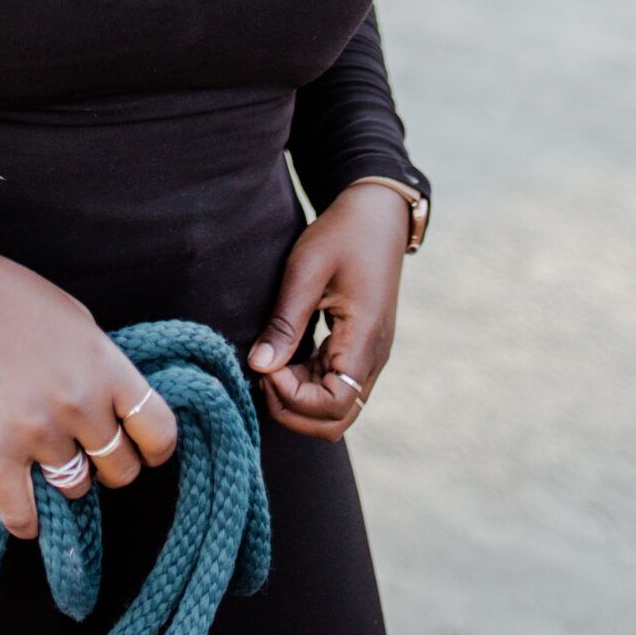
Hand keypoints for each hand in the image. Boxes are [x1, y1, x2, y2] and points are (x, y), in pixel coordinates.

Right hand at [0, 249, 177, 537]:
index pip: (159, 429)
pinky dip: (27, 521)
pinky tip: (28, 515)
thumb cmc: (16, 300)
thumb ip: (103, 369)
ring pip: (77, 488)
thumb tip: (119, 411)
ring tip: (50, 458)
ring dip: (68, 479)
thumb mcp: (79, 323)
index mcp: (105, 366)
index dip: (157, 448)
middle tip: (90, 450)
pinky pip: (22, 513)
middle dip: (110, 465)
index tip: (147, 451)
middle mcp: (79, 402)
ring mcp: (38, 429)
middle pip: (121, 468)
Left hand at [247, 184, 409, 438]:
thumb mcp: (306, 270)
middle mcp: (372, 358)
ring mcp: (368, 356)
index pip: (333, 405)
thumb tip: (259, 366)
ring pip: (334, 408)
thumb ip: (285, 322)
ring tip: (269, 362)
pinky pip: (333, 385)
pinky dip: (305, 382)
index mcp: (364, 341)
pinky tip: (283, 355)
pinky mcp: (359, 349)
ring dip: (298, 397)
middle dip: (292, 409)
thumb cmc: (342, 234)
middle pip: (335, 420)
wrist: (376, 214)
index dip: (293, 397)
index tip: (266, 364)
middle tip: (263, 372)